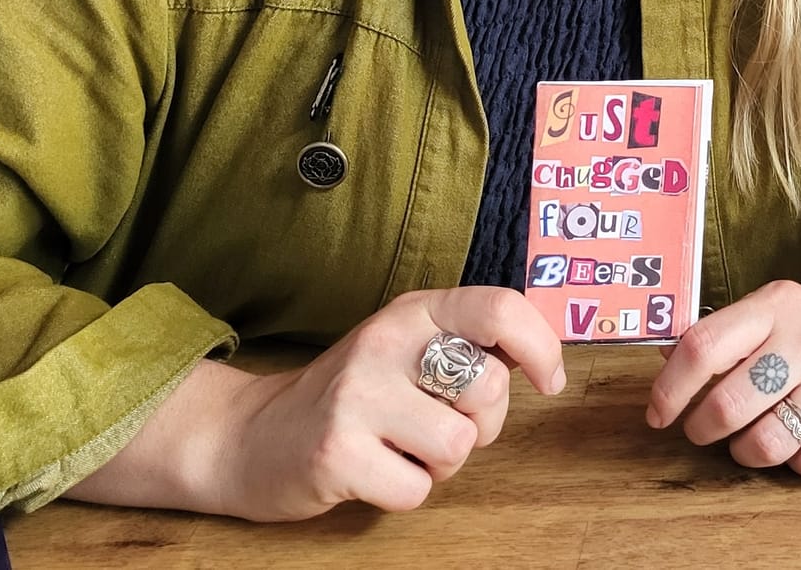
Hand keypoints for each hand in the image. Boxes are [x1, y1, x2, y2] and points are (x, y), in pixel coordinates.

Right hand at [211, 287, 562, 519]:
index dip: (541, 346)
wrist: (251, 436)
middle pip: (489, 387)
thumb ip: (468, 343)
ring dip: (442, 464)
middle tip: (442, 426)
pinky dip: (405, 492)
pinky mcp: (336, 453)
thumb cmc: (353, 395)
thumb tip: (544, 355)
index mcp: (413, 311)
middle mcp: (384, 342)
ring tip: (403, 451)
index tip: (550, 381)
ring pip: (458, 445)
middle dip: (484, 423)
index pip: (499, 308)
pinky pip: (417, 489)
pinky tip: (373, 472)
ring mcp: (357, 396)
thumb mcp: (407, 347)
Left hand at [647, 278, 800, 481]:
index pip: (704, 346)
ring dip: (745, 452)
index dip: (669, 388)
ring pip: (766, 444)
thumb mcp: (773, 310)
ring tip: (752, 438)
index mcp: (780, 303)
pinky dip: (795, 462)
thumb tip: (662, 359)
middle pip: (729, 404)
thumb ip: (722, 334)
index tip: (658, 413)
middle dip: (702, 428)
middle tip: (704, 429)